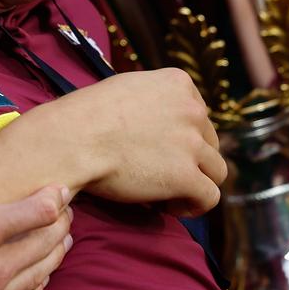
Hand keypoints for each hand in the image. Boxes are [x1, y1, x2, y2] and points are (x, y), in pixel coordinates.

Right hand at [0, 170, 73, 289]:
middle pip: (45, 242)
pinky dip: (39, 286)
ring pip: (40, 272)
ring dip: (56, 255)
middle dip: (60, 225)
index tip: (61, 191)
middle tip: (68, 214)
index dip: (52, 198)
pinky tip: (43, 281)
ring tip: (66, 242)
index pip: (35, 211)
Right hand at [66, 69, 225, 216]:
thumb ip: (155, 100)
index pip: (199, 116)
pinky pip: (209, 197)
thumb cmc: (87, 116)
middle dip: (191, 160)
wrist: (72, 139)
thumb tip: (160, 123)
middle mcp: (192, 109)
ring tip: (167, 193)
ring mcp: (192, 143)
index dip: (183, 137)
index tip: (162, 150)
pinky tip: (170, 206)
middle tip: (161, 173)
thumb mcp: (128, 88)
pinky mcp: (186, 176)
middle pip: (210, 143)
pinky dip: (194, 205)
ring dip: (196, 182)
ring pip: (216, 171)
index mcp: (179, 83)